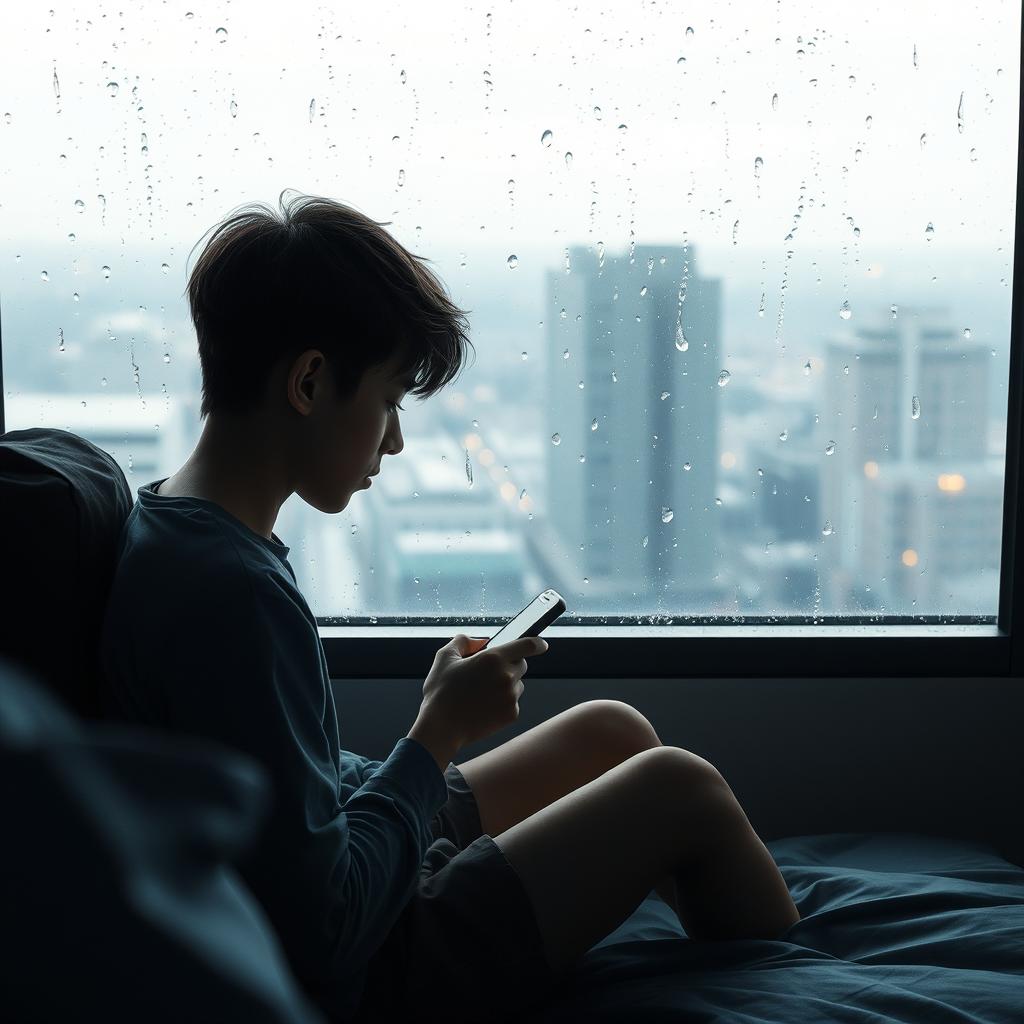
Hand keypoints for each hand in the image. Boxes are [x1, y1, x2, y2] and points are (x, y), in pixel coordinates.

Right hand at [417, 633, 549, 750]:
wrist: (441, 727)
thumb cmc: (441, 692)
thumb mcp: (445, 658)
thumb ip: (463, 641)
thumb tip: (480, 641)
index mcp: (493, 658)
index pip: (528, 645)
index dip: (537, 643)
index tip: (541, 645)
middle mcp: (506, 676)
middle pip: (521, 664)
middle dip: (509, 665)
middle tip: (489, 674)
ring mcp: (511, 697)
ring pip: (518, 684)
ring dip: (506, 685)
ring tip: (482, 693)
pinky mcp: (511, 714)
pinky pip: (513, 703)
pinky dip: (503, 703)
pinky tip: (484, 707)